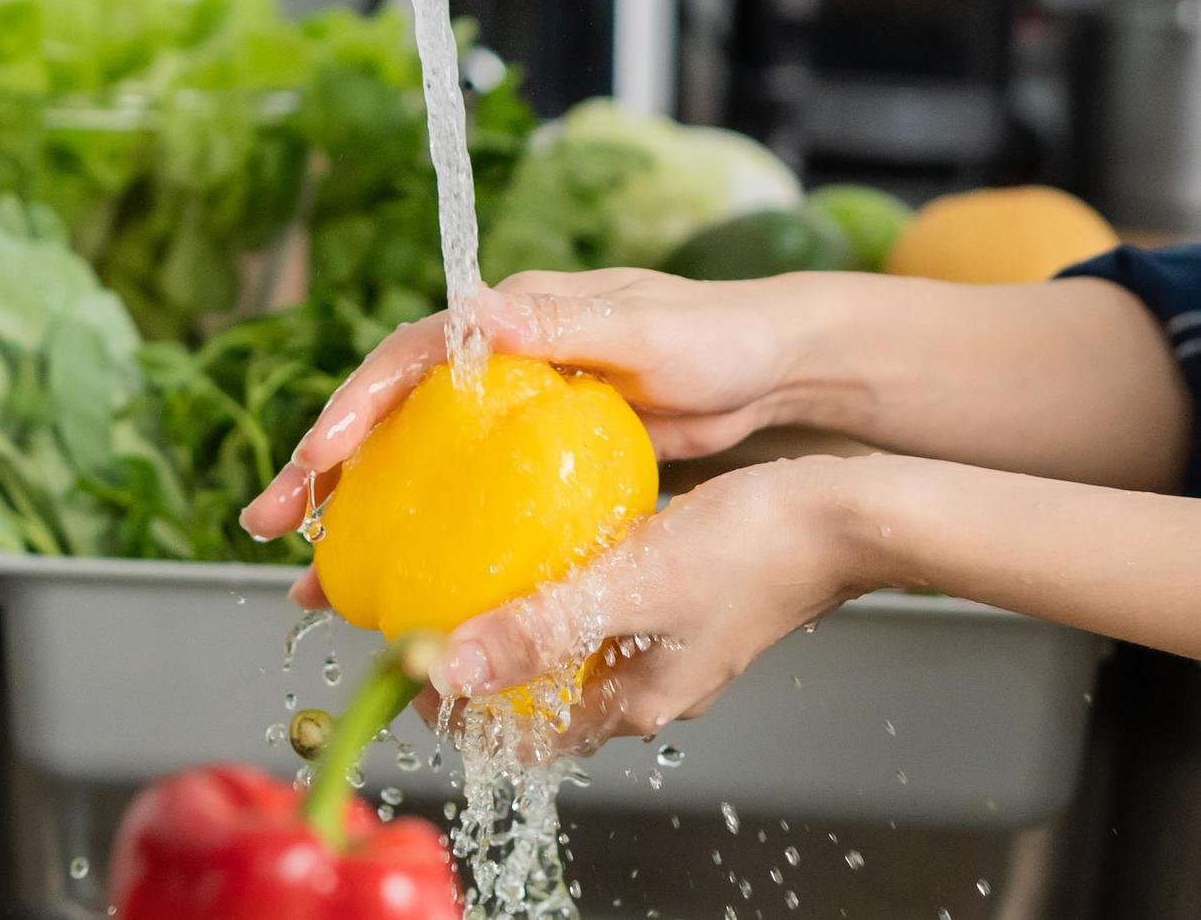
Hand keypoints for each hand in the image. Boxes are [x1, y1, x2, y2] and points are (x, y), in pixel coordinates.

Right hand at [240, 268, 811, 605]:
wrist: (770, 374)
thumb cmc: (717, 338)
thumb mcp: (647, 330)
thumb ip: (568, 324)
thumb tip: (481, 314)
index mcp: (509, 319)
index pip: (409, 356)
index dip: (358, 402)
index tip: (322, 453)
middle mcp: (494, 362)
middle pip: (387, 413)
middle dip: (322, 467)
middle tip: (270, 522)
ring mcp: (507, 417)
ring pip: (409, 463)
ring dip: (355, 515)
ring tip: (309, 576)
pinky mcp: (529, 463)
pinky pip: (455, 499)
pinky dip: (417, 538)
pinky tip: (392, 584)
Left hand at [412, 456, 863, 751]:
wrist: (843, 516)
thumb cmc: (753, 549)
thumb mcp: (630, 586)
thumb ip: (542, 628)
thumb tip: (451, 668)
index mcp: (634, 702)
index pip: (524, 738)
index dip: (462, 715)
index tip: (411, 671)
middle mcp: (649, 686)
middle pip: (543, 699)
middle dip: (485, 670)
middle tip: (435, 622)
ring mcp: (668, 649)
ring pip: (571, 654)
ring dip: (521, 627)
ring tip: (478, 581)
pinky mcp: (682, 606)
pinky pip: (603, 613)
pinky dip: (563, 591)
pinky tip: (550, 544)